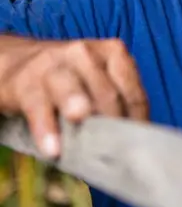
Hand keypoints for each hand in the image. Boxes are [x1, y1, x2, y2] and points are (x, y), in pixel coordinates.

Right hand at [0, 37, 148, 157]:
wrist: (21, 66)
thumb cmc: (71, 80)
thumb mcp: (98, 81)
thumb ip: (117, 104)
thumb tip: (134, 143)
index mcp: (112, 52)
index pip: (133, 94)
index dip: (137, 125)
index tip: (135, 151)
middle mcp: (85, 53)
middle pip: (107, 94)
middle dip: (113, 125)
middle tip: (116, 154)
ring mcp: (54, 66)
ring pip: (71, 88)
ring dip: (78, 105)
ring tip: (83, 126)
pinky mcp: (26, 84)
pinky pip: (39, 108)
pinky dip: (47, 129)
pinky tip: (53, 149)